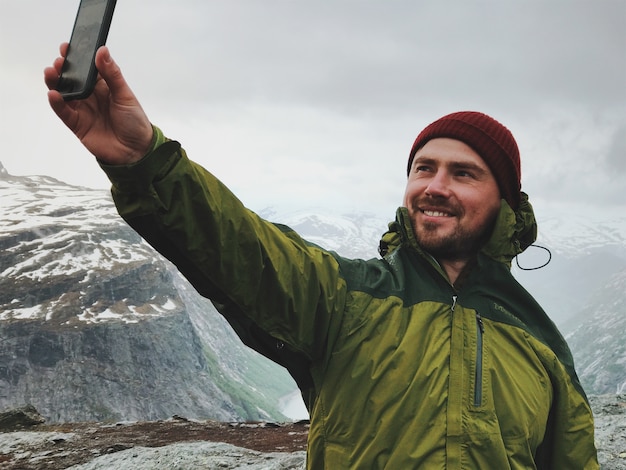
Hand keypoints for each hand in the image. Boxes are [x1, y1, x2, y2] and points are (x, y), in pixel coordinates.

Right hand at [44, 44, 153, 164]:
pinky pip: (64, 112)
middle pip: (72, 79)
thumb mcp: (125, 95)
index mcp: (103, 86)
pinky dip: (57, 103)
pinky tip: (54, 94)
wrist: (136, 152)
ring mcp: (82, 109)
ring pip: (63, 93)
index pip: (87, 68)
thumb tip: (102, 51)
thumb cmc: (135, 123)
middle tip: (60, 60)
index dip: (77, 58)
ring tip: (52, 72)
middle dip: (63, 68)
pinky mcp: (77, 124)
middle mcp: (90, 96)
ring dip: (55, 82)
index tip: (68, 47)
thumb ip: (112, 74)